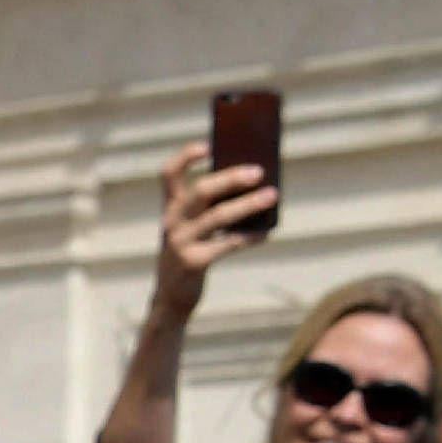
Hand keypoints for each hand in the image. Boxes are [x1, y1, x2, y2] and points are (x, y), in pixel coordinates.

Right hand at [150, 143, 276, 310]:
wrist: (172, 296)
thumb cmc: (191, 250)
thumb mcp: (193, 226)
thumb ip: (213, 205)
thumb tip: (254, 183)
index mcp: (171, 207)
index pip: (169, 174)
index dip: (186, 157)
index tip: (208, 146)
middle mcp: (172, 222)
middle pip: (201, 191)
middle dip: (230, 179)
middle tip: (259, 172)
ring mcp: (181, 242)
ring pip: (218, 216)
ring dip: (248, 204)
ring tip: (271, 195)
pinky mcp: (193, 262)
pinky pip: (227, 244)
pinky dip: (249, 237)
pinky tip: (267, 232)